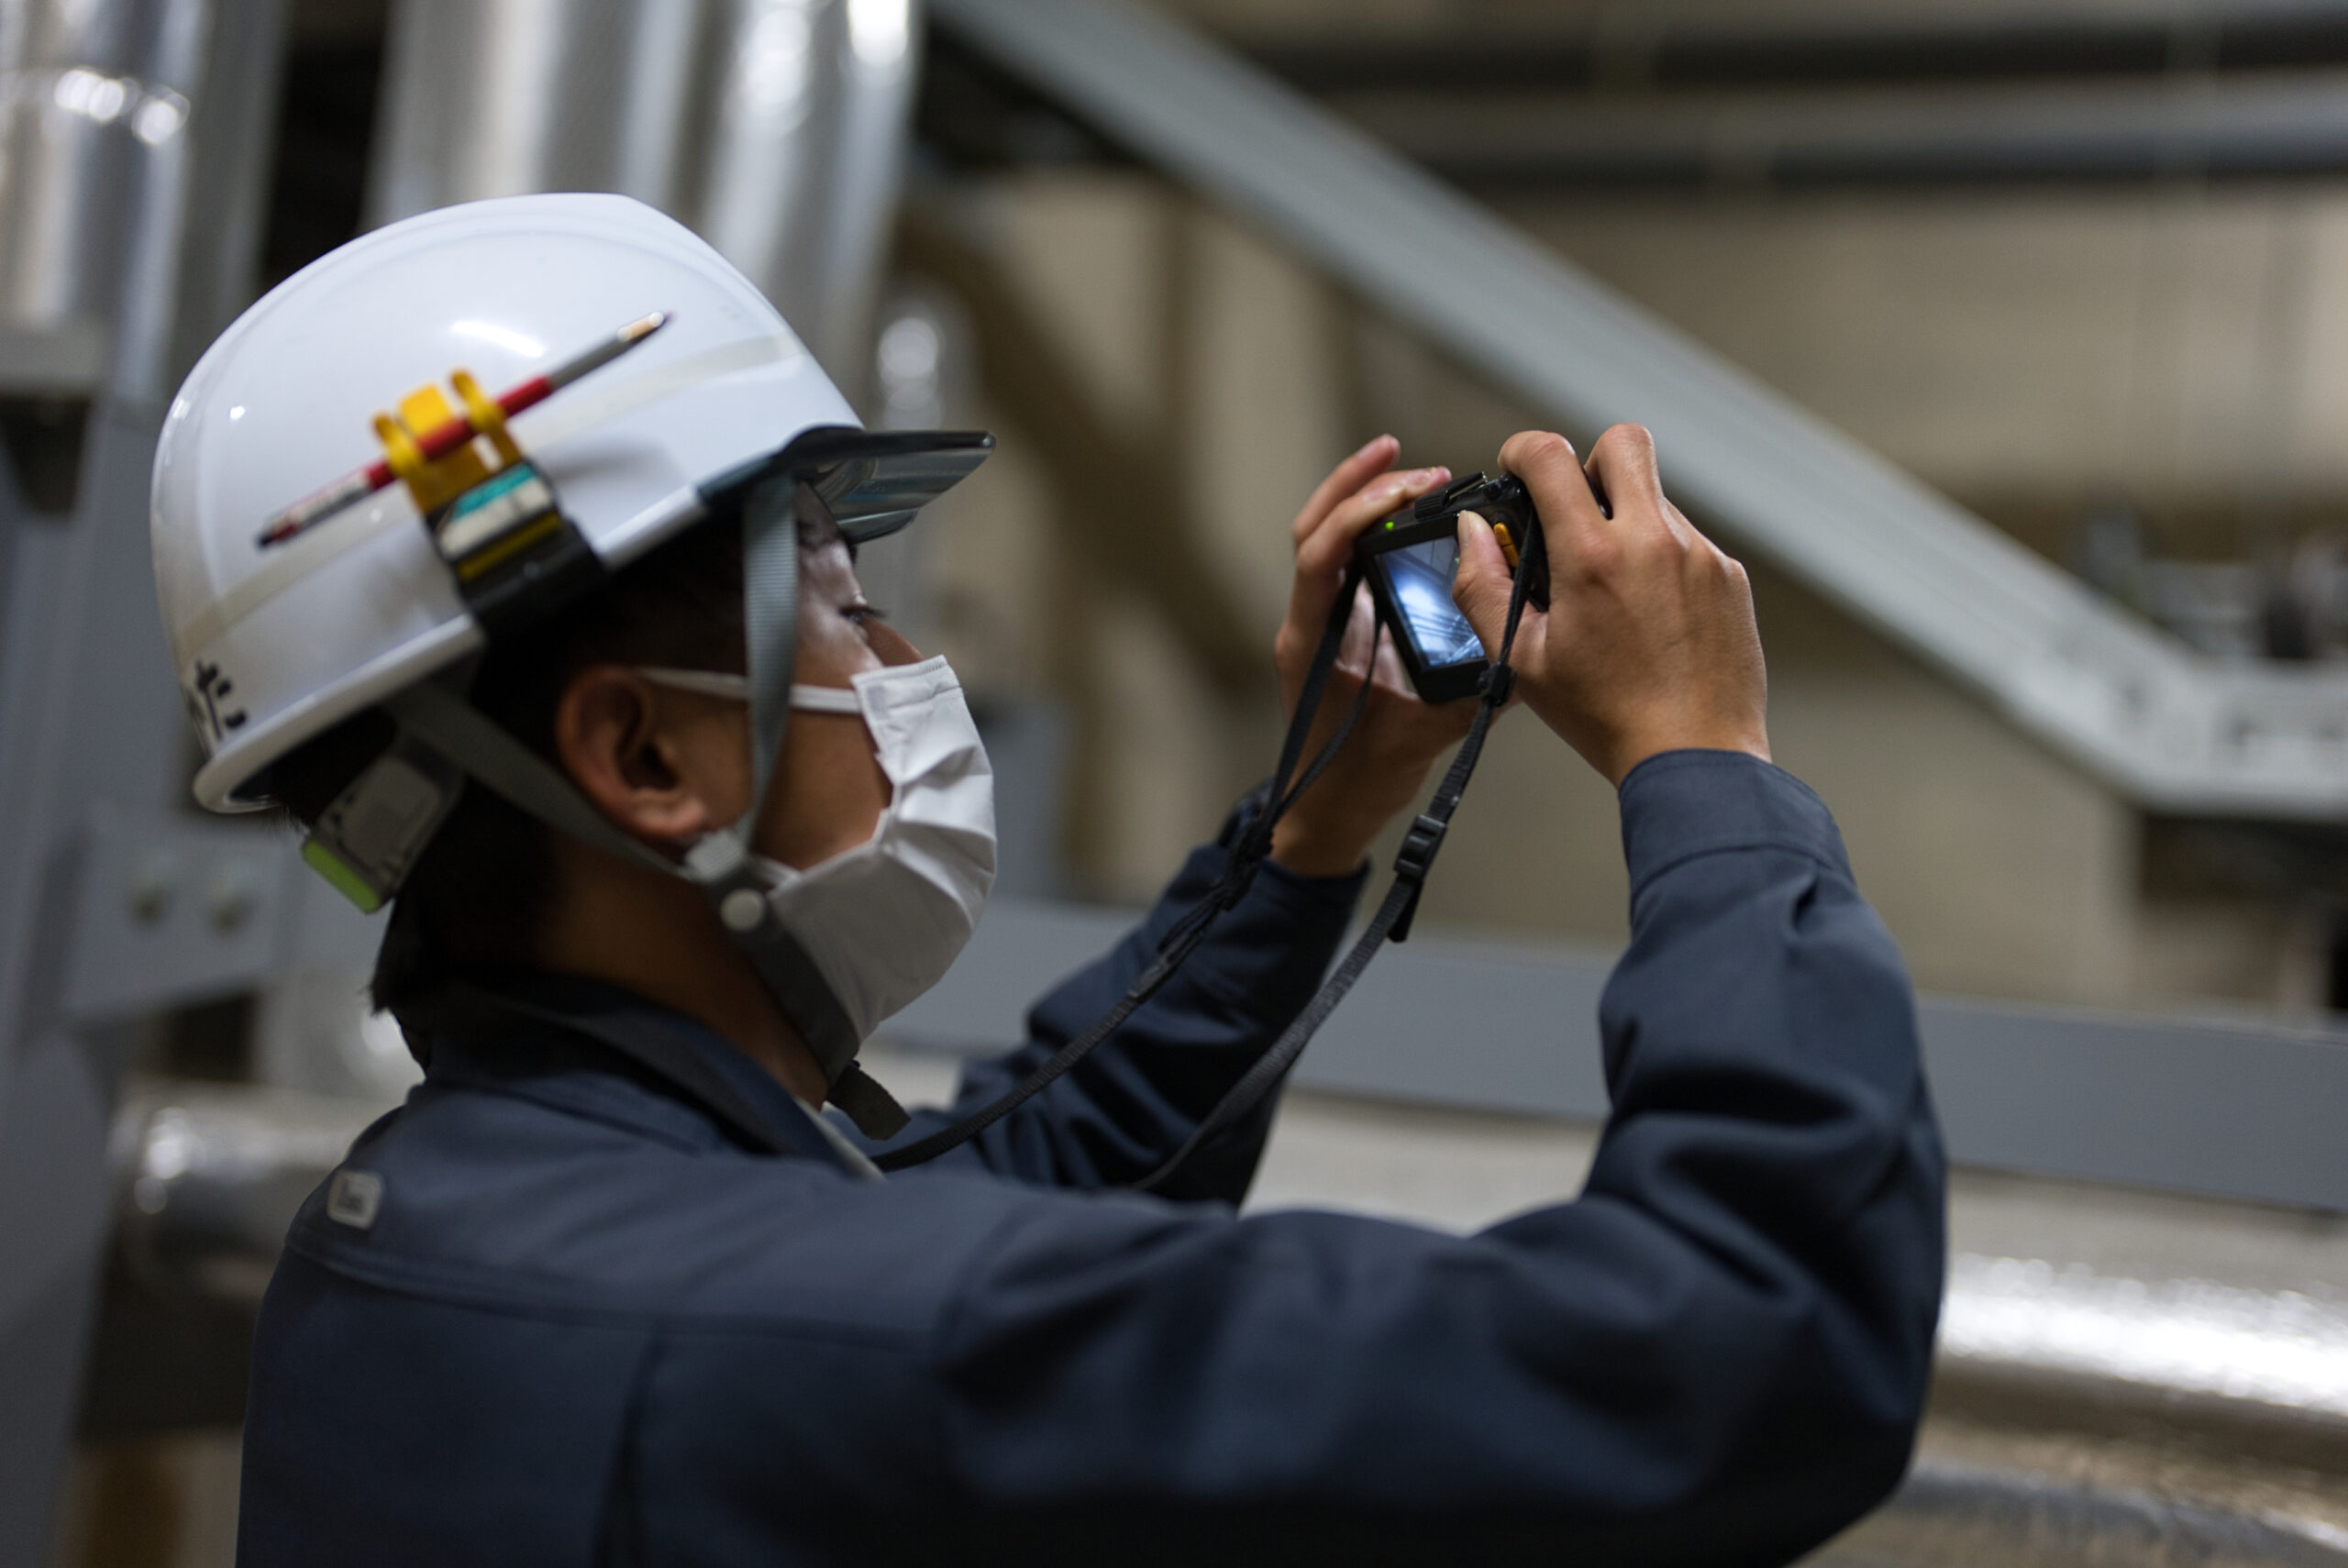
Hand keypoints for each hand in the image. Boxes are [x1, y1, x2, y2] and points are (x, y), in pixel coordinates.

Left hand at [1268, 436, 1485, 876]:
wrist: (1329, 813)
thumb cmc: (1361, 781)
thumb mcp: (1423, 736)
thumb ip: (1467, 693)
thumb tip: (1519, 650)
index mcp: (1312, 639)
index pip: (1320, 554)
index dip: (1357, 511)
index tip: (1409, 487)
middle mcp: (1307, 619)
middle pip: (1315, 527)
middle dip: (1362, 485)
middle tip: (1418, 466)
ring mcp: (1318, 619)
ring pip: (1325, 537)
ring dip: (1363, 497)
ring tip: (1411, 469)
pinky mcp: (1336, 625)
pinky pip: (1344, 561)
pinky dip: (1371, 530)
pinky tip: (1409, 516)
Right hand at [1451, 426, 1767, 785]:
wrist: (1694, 757)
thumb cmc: (1607, 717)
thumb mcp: (1521, 659)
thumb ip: (1483, 587)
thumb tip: (1472, 535)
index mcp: (1593, 557)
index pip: (1552, 456)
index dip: (1523, 450)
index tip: (1517, 468)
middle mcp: (1653, 541)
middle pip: (1623, 442)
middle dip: (1589, 463)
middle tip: (1572, 513)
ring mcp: (1701, 555)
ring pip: (1656, 498)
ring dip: (1626, 522)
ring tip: (1612, 591)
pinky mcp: (1729, 576)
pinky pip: (1687, 540)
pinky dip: (1661, 560)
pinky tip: (1650, 614)